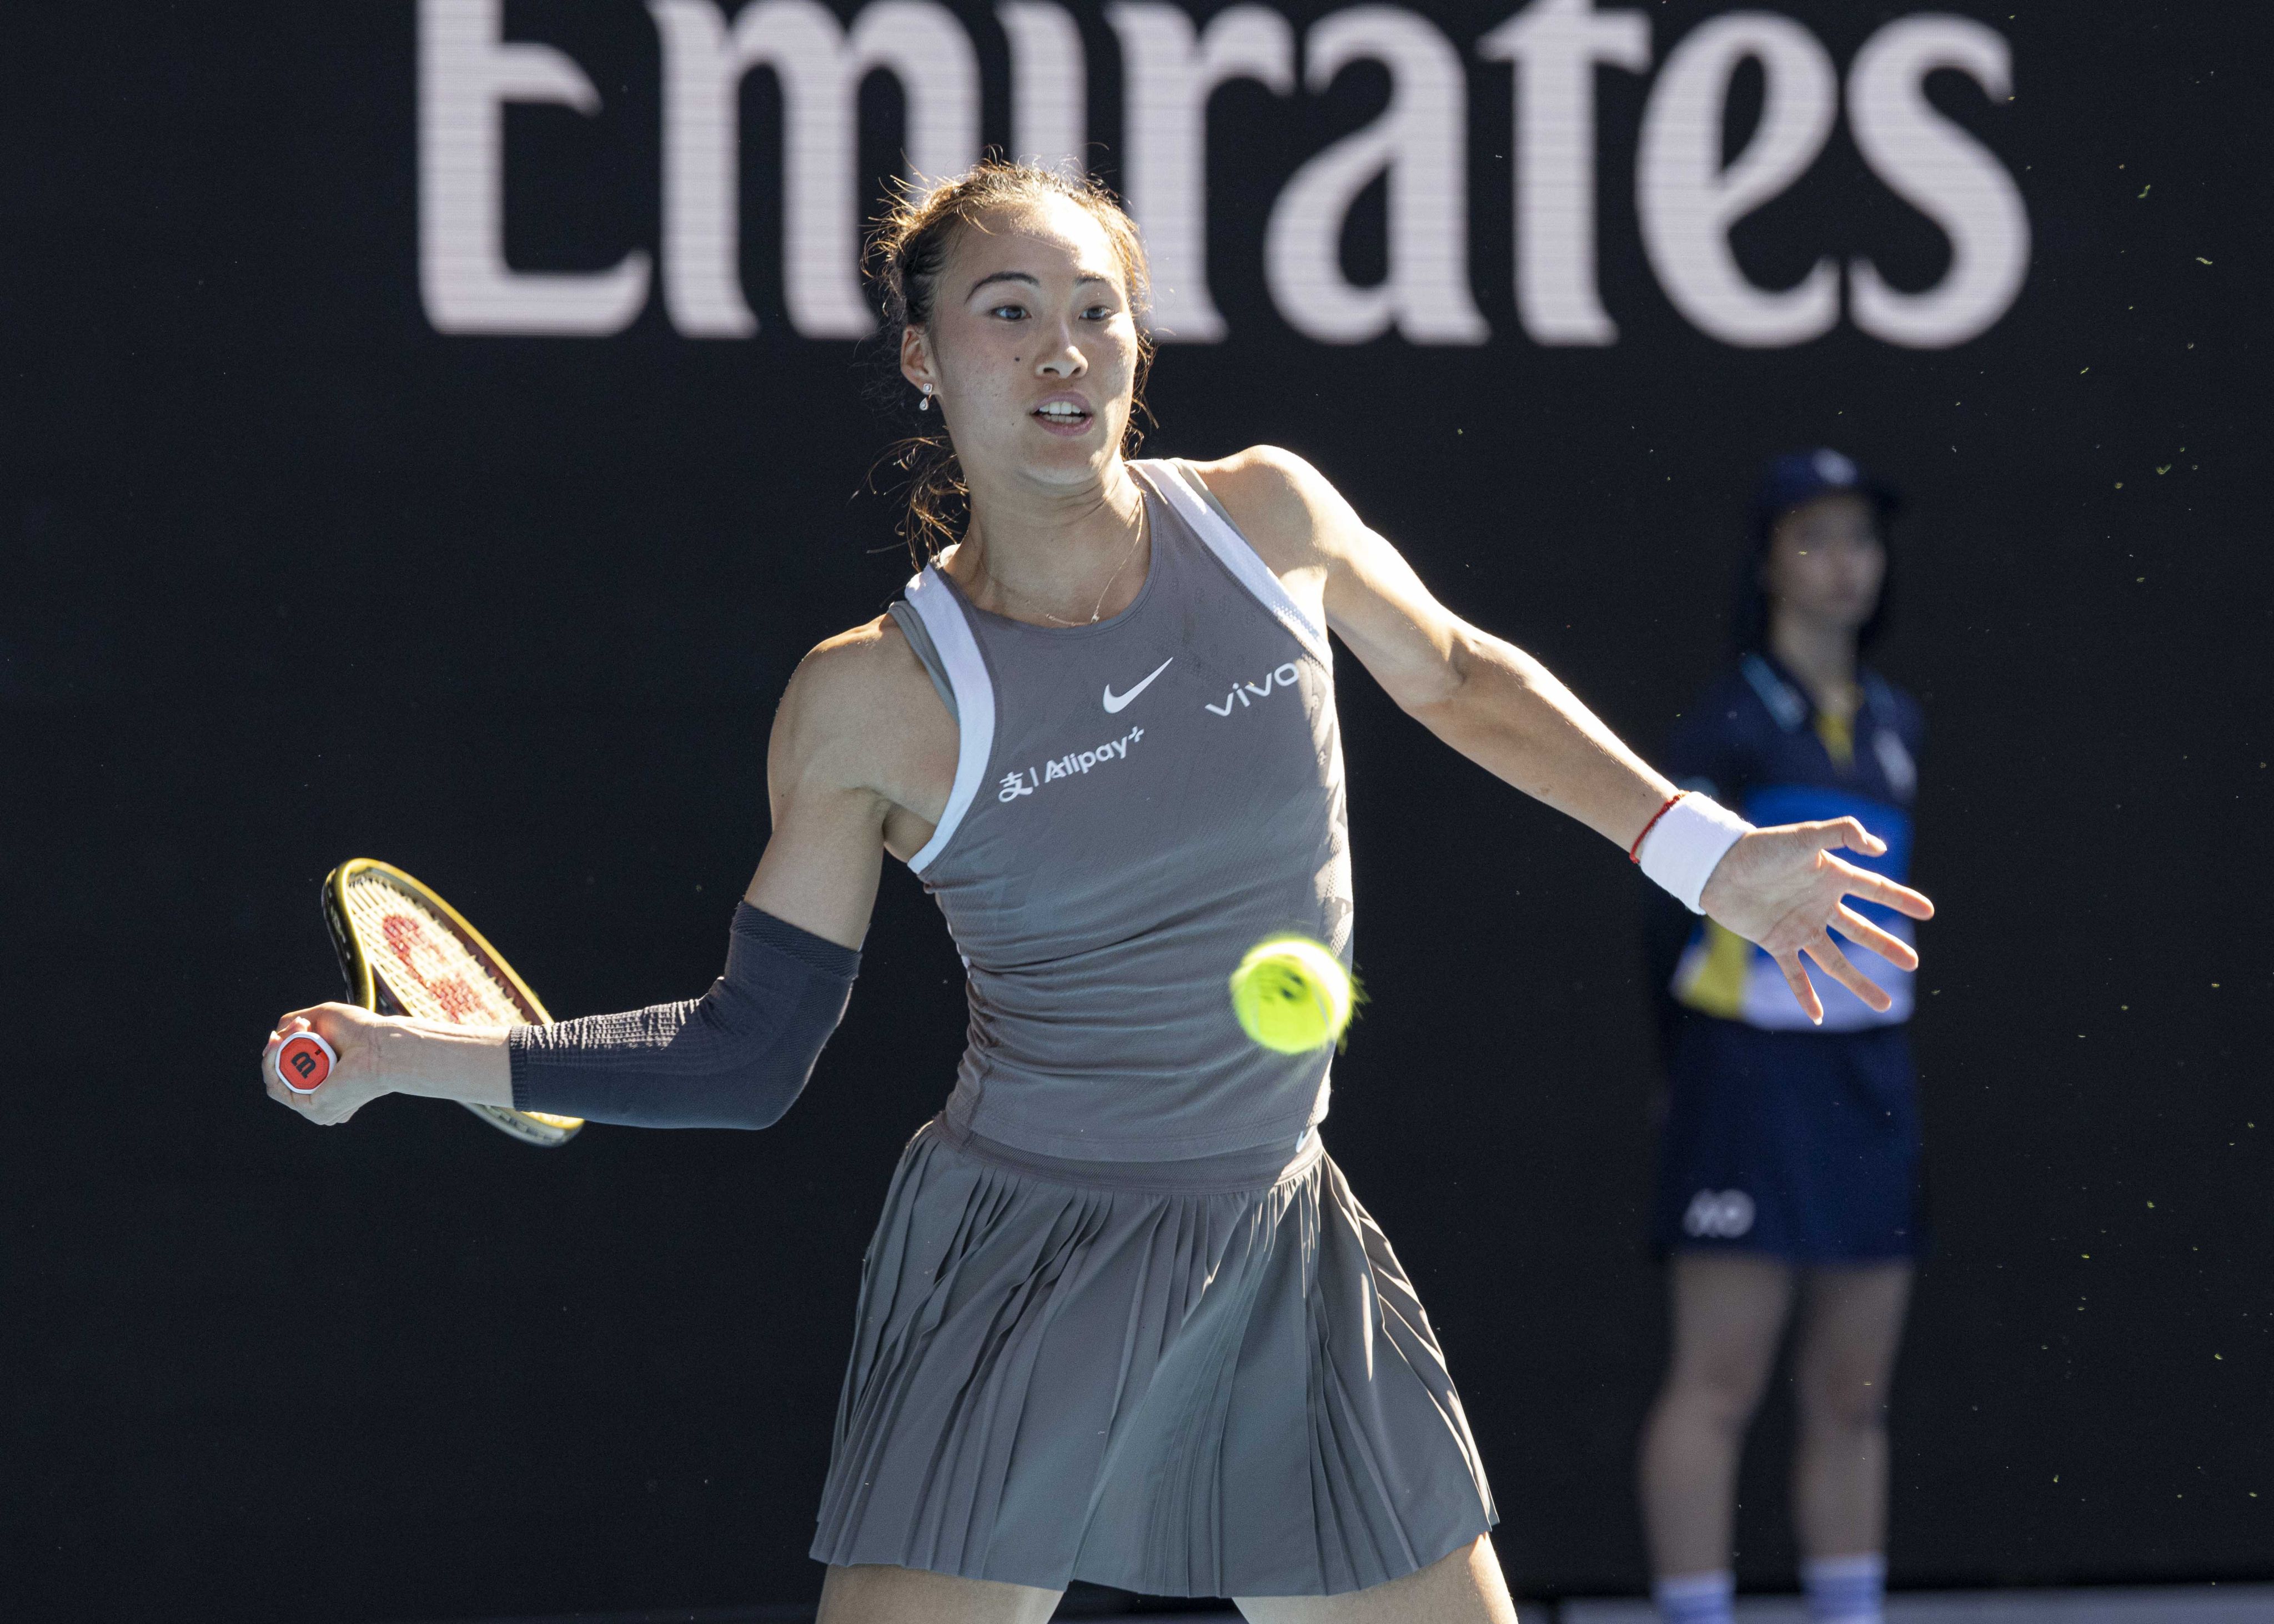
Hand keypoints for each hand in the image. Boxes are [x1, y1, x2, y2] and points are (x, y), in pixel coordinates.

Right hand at [260, 1003, 398, 1125]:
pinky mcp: (313, 1109)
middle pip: (282, 1077)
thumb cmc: (361, 1030)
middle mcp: (323, 1099)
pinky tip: (275, 1048)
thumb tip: (275, 1035)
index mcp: (329, 1083)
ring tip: (284, 1036)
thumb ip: (295, 1024)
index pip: (292, 1072)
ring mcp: (317, 1107)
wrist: (381, 1044)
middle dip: (278, 1051)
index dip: (282, 1051)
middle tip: (286, 1031)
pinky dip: (271, 1066)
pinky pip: (278, 1090)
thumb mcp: (322, 1018)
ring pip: (276, 1083)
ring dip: (274, 1056)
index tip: (285, 1031)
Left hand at [1697, 818, 1935, 1024]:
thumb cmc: (1761, 847)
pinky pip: (1795, 974)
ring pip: (1836, 960)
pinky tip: (1818, 1016)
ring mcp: (1799, 926)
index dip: (1902, 899)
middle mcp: (1820, 905)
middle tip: (1913, 963)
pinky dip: (1805, 995)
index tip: (1929, 910)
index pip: (1875, 890)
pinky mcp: (1776, 942)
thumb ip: (1843, 834)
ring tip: (1884, 1005)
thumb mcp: (1806, 836)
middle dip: (1887, 947)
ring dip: (1859, 983)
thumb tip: (1880, 848)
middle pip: (1862, 931)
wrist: (1717, 866)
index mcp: (1831, 877)